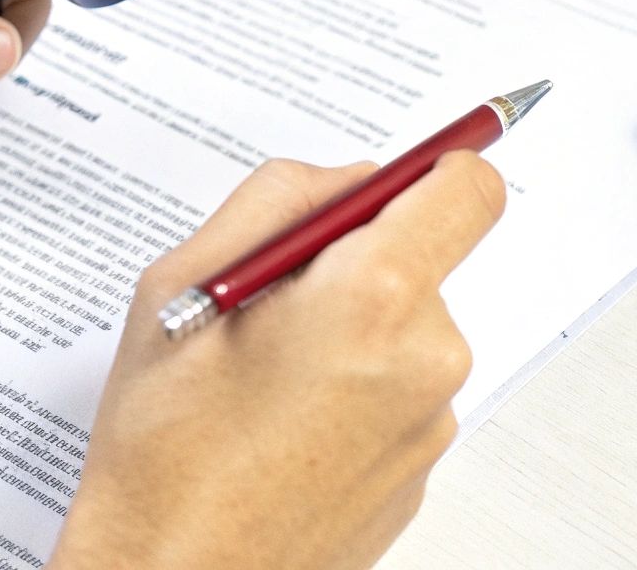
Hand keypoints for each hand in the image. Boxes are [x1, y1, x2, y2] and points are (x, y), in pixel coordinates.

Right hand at [52, 154, 506, 569]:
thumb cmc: (167, 449)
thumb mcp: (185, 282)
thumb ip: (279, 199)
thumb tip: (350, 179)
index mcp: (373, 297)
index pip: (469, 188)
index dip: (433, 168)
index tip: (399, 177)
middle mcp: (425, 357)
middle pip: (423, 260)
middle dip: (354, 263)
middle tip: (266, 307)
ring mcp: (431, 422)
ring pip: (405, 329)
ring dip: (350, 331)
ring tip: (261, 380)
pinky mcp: (422, 469)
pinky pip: (399, 391)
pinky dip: (353, 390)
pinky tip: (283, 424)